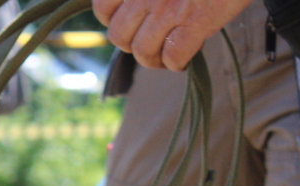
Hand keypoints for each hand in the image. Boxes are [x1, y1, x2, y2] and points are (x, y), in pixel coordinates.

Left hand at [92, 0, 252, 70]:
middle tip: (149, 42)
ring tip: (164, 55)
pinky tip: (184, 58)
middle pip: (119, 36)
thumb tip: (129, 11)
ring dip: (153, 59)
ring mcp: (169, 8)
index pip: (102, 8)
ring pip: (142, 51)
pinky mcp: (196, 22)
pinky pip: (173, 57)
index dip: (113, 21)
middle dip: (132, 44)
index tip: (130, 22)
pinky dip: (177, 63)